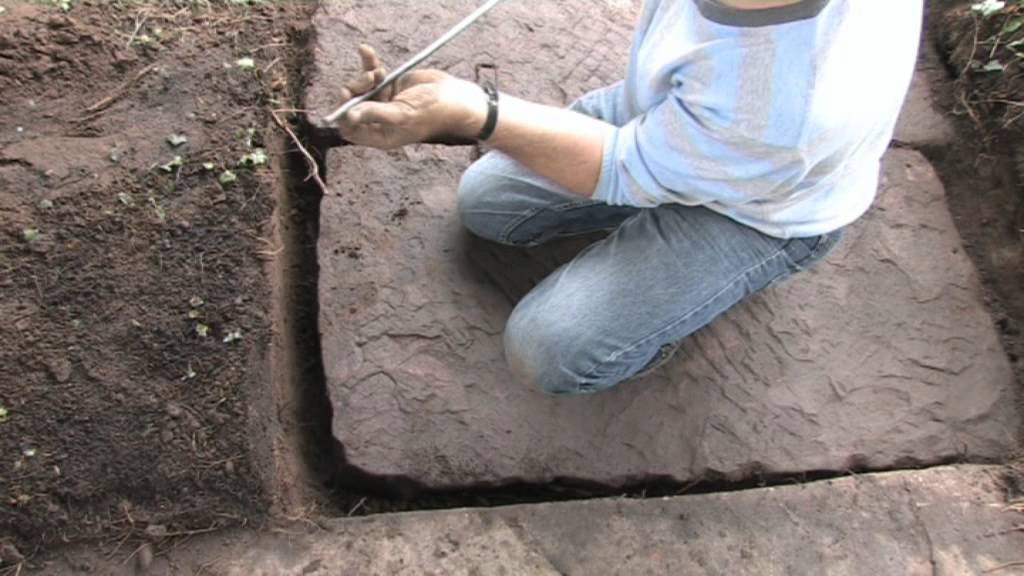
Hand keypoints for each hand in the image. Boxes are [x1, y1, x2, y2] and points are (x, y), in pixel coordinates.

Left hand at [336, 45, 486, 149]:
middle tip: (370, 79)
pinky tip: (366, 50)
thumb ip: (375, 114)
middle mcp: (380, 120)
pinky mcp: (391, 86)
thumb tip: (349, 116)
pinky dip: (368, 62)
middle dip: (356, 89)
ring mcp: (385, 102)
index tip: (348, 95)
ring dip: (364, 74)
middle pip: (352, 105)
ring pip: (361, 87)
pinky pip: (372, 73)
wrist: (455, 96)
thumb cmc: (433, 111)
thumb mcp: (402, 113)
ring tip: (377, 69)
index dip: (344, 113)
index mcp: (381, 135)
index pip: (350, 129)